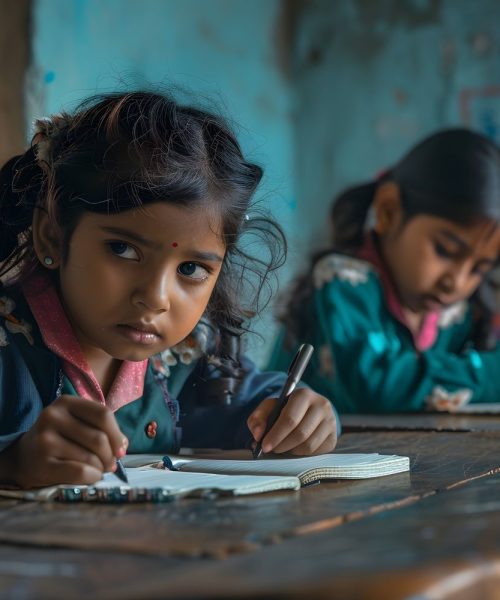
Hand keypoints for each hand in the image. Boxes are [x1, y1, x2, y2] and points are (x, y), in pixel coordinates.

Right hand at [2, 395, 127, 488]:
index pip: (104, 414)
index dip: (117, 434)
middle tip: (111, 464)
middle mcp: (53, 417)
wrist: (24, 457)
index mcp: (66, 402)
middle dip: (111, 455)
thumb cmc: (59, 439)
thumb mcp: (77, 424)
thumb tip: (123, 445)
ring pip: (91, 457)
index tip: (121, 449)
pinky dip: (92, 477)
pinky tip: (91, 477)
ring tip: (98, 470)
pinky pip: (80, 472)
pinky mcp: (42, 463)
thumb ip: (101, 428)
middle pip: (99, 438)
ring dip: (101, 468)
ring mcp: (45, 440)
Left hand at [247, 388, 336, 455]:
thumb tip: (258, 434)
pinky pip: (316, 452)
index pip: (290, 419)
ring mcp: (331, 422)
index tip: (265, 446)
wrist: (306, 411)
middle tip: (271, 449)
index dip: (276, 435)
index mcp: (304, 395)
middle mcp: (322, 406)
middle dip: (282, 445)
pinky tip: (295, 448)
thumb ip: (258, 418)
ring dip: (291, 451)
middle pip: (300, 434)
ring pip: (308, 445)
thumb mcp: (269, 408)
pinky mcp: (333, 437)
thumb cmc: (284, 409)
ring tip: (282, 447)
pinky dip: (302, 454)